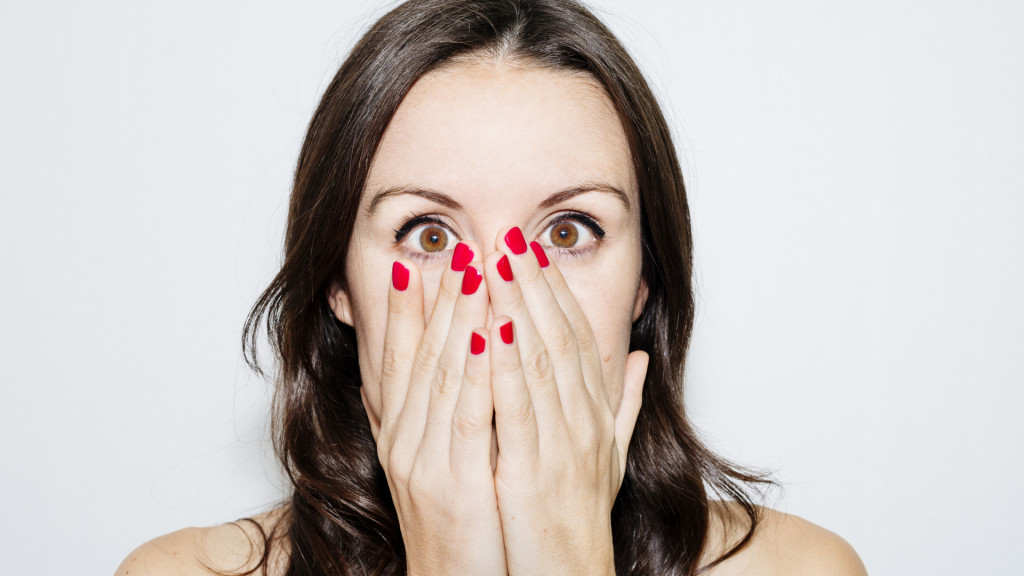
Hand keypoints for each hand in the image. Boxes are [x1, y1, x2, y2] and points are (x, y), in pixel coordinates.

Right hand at [371, 243, 506, 575]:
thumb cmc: (462, 529)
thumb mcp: (444, 468)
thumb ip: (447, 421)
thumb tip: (450, 379)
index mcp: (403, 435)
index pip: (401, 359)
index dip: (408, 310)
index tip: (422, 263)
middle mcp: (403, 440)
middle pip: (421, 355)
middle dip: (441, 298)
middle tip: (458, 247)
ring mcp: (422, 460)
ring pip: (440, 373)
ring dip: (458, 316)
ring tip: (473, 268)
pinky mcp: (450, 482)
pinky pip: (464, 415)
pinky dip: (473, 370)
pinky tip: (483, 333)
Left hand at [482, 227, 649, 575]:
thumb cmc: (584, 519)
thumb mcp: (610, 457)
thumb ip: (625, 405)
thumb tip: (643, 359)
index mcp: (596, 415)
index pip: (578, 339)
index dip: (556, 292)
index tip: (534, 252)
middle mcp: (584, 421)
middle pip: (559, 338)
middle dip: (533, 282)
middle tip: (510, 235)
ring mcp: (562, 445)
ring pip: (538, 361)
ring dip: (515, 306)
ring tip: (493, 261)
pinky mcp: (532, 471)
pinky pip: (516, 408)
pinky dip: (503, 364)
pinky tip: (488, 326)